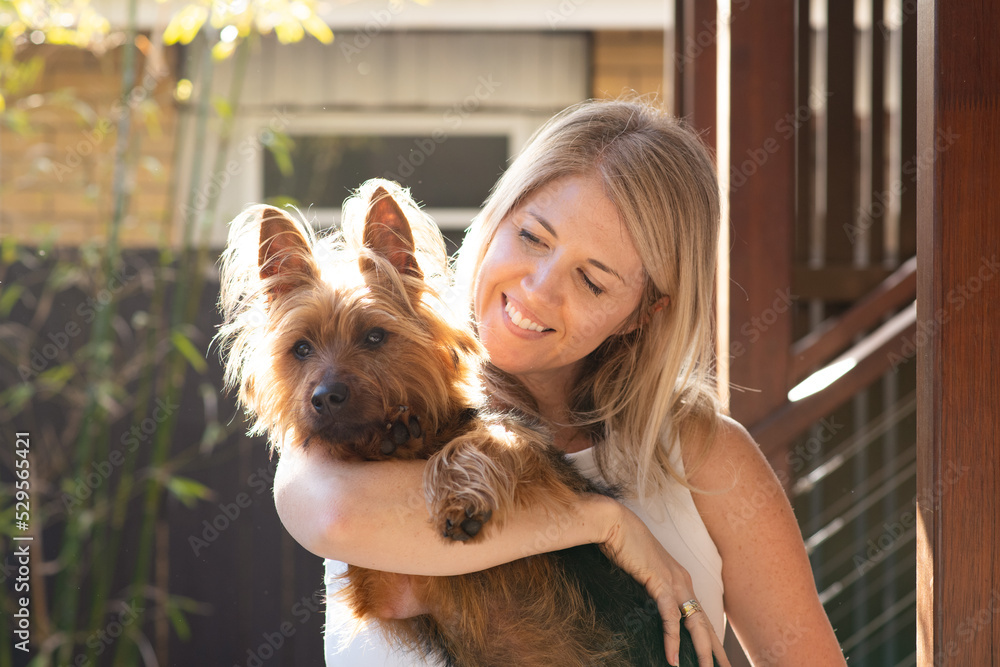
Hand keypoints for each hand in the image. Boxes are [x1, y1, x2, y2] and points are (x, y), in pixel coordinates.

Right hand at [595, 498, 730, 666]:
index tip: (716, 656)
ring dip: (702, 651)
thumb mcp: (641, 571)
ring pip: (695, 623)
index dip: (710, 637)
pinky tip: (672, 658)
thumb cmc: (623, 544)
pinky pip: (670, 617)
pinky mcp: (659, 582)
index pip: (700, 614)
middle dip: (716, 650)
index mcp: (680, 578)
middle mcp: (682, 581)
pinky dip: (673, 640)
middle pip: (704, 622)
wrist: (614, 523)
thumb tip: (649, 607)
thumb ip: (650, 588)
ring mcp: (673, 582)